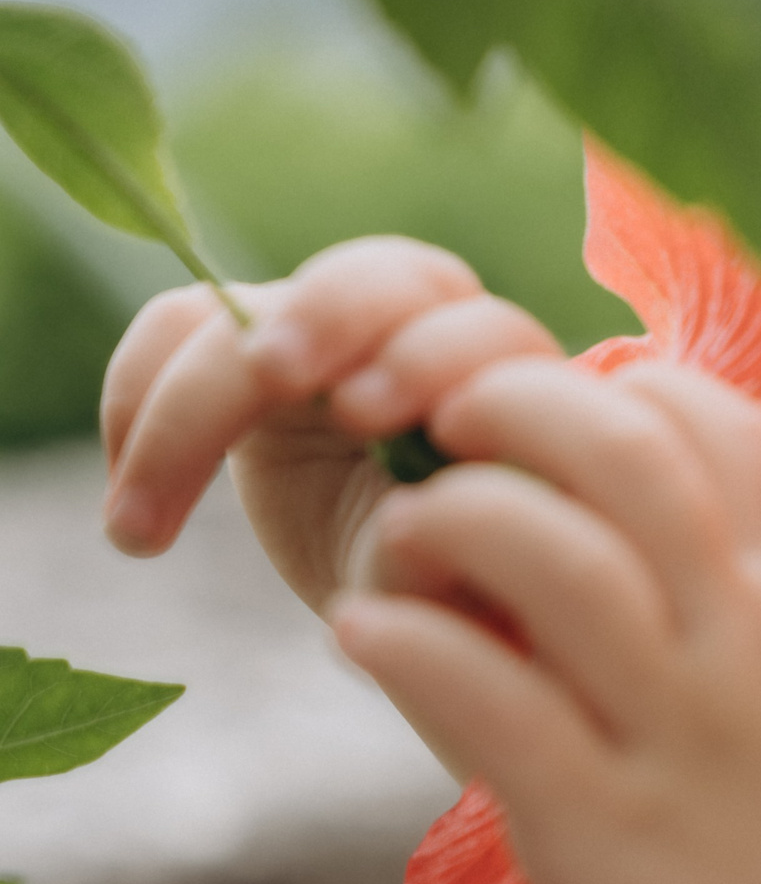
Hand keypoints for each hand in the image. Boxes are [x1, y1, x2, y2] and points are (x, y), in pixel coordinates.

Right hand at [101, 239, 560, 611]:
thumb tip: (407, 536)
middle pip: (382, 279)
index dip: (429, 358)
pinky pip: (180, 325)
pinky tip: (127, 508)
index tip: (364, 415)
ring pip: (261, 299)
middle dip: (325, 315)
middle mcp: (432, 340)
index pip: (484, 332)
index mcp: (510, 395)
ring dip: (195, 388)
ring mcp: (341, 334)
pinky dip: (137, 399)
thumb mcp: (457, 603)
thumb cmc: (453, 600)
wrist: (405, 595)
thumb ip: (441, 563)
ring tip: (148, 508)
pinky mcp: (258, 345)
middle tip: (271, 372)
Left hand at [328, 354, 760, 883]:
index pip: (717, 419)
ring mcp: (675, 729)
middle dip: (507, 406)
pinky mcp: (602, 824)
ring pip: (533, 543)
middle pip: (613, 443)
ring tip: (399, 551)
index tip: (561, 420)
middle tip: (444, 433)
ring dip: (437, 517)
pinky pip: (472, 687)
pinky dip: (396, 637)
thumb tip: (714, 571)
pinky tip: (367, 638)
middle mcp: (746, 641)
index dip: (621, 385)